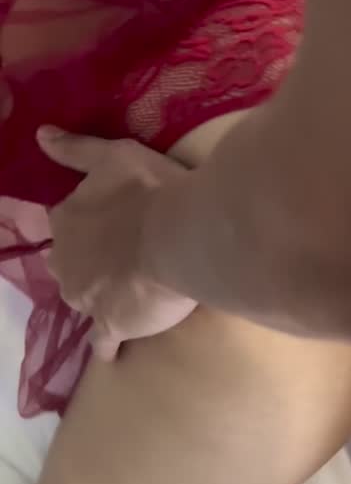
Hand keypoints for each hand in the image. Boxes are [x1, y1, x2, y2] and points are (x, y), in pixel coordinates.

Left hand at [37, 127, 197, 360]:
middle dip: (90, 262)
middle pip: (71, 263)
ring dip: (99, 296)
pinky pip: (103, 342)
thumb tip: (40, 135)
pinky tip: (116, 348)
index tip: (114, 221)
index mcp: (66, 220)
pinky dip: (108, 344)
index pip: (68, 223)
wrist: (178, 238)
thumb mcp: (113, 154)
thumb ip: (76, 149)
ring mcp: (85, 298)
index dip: (92, 223)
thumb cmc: (149, 191)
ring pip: (83, 299)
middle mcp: (65, 261)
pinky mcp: (110, 325)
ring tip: (125, 295)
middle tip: (123, 257)